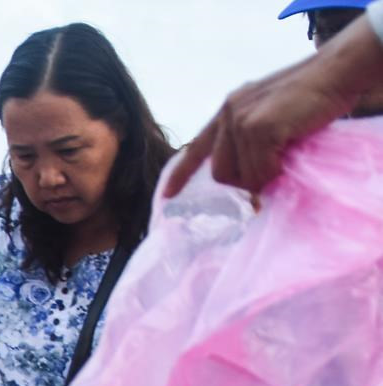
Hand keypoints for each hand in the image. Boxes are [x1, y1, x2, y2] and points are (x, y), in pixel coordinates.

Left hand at [166, 26, 379, 196]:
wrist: (336, 72)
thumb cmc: (312, 96)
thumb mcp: (272, 116)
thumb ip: (253, 141)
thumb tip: (250, 182)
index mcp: (229, 110)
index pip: (197, 146)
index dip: (182, 174)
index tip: (167, 196)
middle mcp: (229, 113)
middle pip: (221, 172)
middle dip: (245, 181)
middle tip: (272, 174)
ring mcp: (241, 119)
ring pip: (241, 175)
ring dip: (264, 178)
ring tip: (285, 160)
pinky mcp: (258, 127)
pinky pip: (260, 170)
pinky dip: (276, 172)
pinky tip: (289, 156)